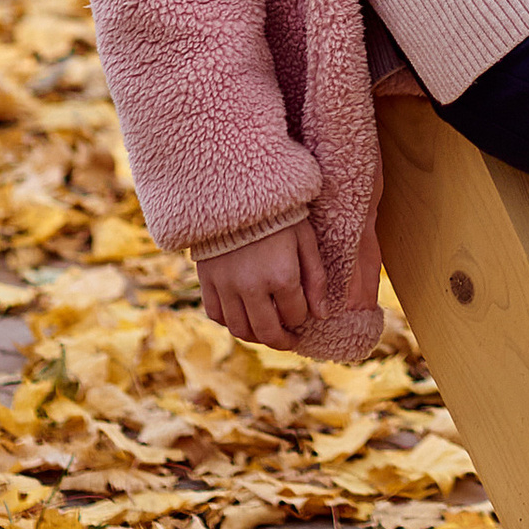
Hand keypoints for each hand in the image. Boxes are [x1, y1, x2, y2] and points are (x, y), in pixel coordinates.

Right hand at [199, 211, 330, 348]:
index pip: (295, 315)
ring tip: (267, 330)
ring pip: (240, 329)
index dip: (303, 317)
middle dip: (282, 340)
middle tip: (290, 339)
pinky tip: (242, 315)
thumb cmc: (279, 212)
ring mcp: (226, 286)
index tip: (305, 312)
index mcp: (282, 276)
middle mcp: (252, 287)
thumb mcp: (305, 240)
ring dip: (256, 336)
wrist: (236, 189)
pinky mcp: (207, 280)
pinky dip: (230, 322)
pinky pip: (216, 315)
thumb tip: (322, 315)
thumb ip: (316, 279)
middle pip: (268, 332)